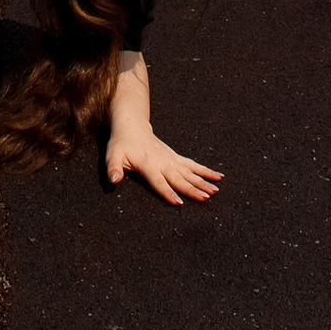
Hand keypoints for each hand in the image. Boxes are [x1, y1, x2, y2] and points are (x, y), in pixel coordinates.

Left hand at [105, 130, 223, 206]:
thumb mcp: (113, 155)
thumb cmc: (121, 143)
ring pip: (190, 172)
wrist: (132, 126)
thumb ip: (113, 169)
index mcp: (148, 164)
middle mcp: (163, 162)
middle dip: (193, 189)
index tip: (179, 202)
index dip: (168, 192)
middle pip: (180, 178)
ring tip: (216, 190)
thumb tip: (113, 181)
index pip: (159, 182)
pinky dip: (205, 171)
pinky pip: (193, 165)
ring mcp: (171, 159)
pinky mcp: (176, 157)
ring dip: (203, 181)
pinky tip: (218, 176)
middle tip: (206, 198)